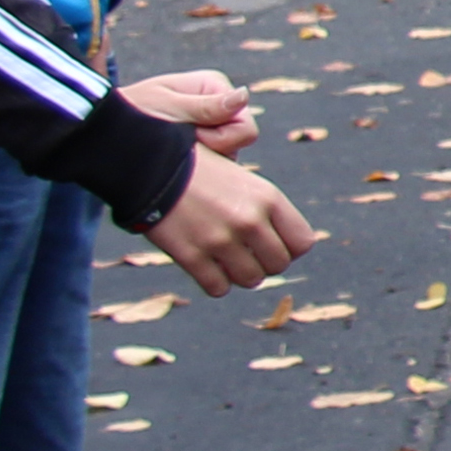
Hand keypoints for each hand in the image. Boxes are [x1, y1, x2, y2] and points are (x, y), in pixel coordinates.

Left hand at [122, 70, 258, 156]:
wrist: (101, 129)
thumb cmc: (129, 112)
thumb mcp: (166, 106)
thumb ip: (206, 106)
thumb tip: (243, 96)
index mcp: (214, 86)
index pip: (244, 124)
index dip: (220, 138)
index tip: (189, 136)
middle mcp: (219, 104)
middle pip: (239, 141)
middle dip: (213, 148)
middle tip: (179, 144)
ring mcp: (212, 124)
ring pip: (228, 154)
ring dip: (203, 157)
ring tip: (170, 150)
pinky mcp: (202, 143)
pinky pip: (214, 163)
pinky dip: (195, 164)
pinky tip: (173, 157)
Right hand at [139, 149, 315, 295]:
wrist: (148, 162)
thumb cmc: (196, 166)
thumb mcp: (241, 174)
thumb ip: (265, 203)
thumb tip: (280, 234)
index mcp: (267, 197)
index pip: (302, 242)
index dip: (289, 248)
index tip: (272, 243)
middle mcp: (249, 220)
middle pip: (279, 265)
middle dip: (264, 263)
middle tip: (247, 254)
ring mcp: (220, 240)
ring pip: (251, 280)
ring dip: (240, 275)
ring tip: (227, 261)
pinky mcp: (191, 255)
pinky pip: (218, 288)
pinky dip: (215, 284)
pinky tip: (207, 268)